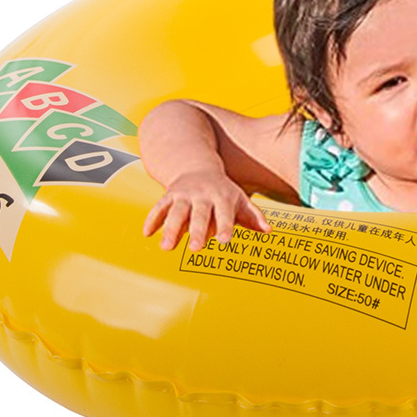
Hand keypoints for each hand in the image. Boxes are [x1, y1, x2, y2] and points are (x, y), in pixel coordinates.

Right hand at [142, 170, 271, 251]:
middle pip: (199, 214)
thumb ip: (253, 216)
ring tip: (166, 248)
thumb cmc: (224, 191)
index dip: (225, 226)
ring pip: (176, 212)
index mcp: (222, 197)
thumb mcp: (241, 200)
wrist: (198, 167)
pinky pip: (159, 207)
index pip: (224, 213)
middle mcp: (202, 195)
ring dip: (170, 229)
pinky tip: (146, 234)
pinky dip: (152, 219)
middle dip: (197, 231)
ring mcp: (184, 195)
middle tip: (195, 249)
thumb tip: (269, 231)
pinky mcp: (168, 196)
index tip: (225, 241)